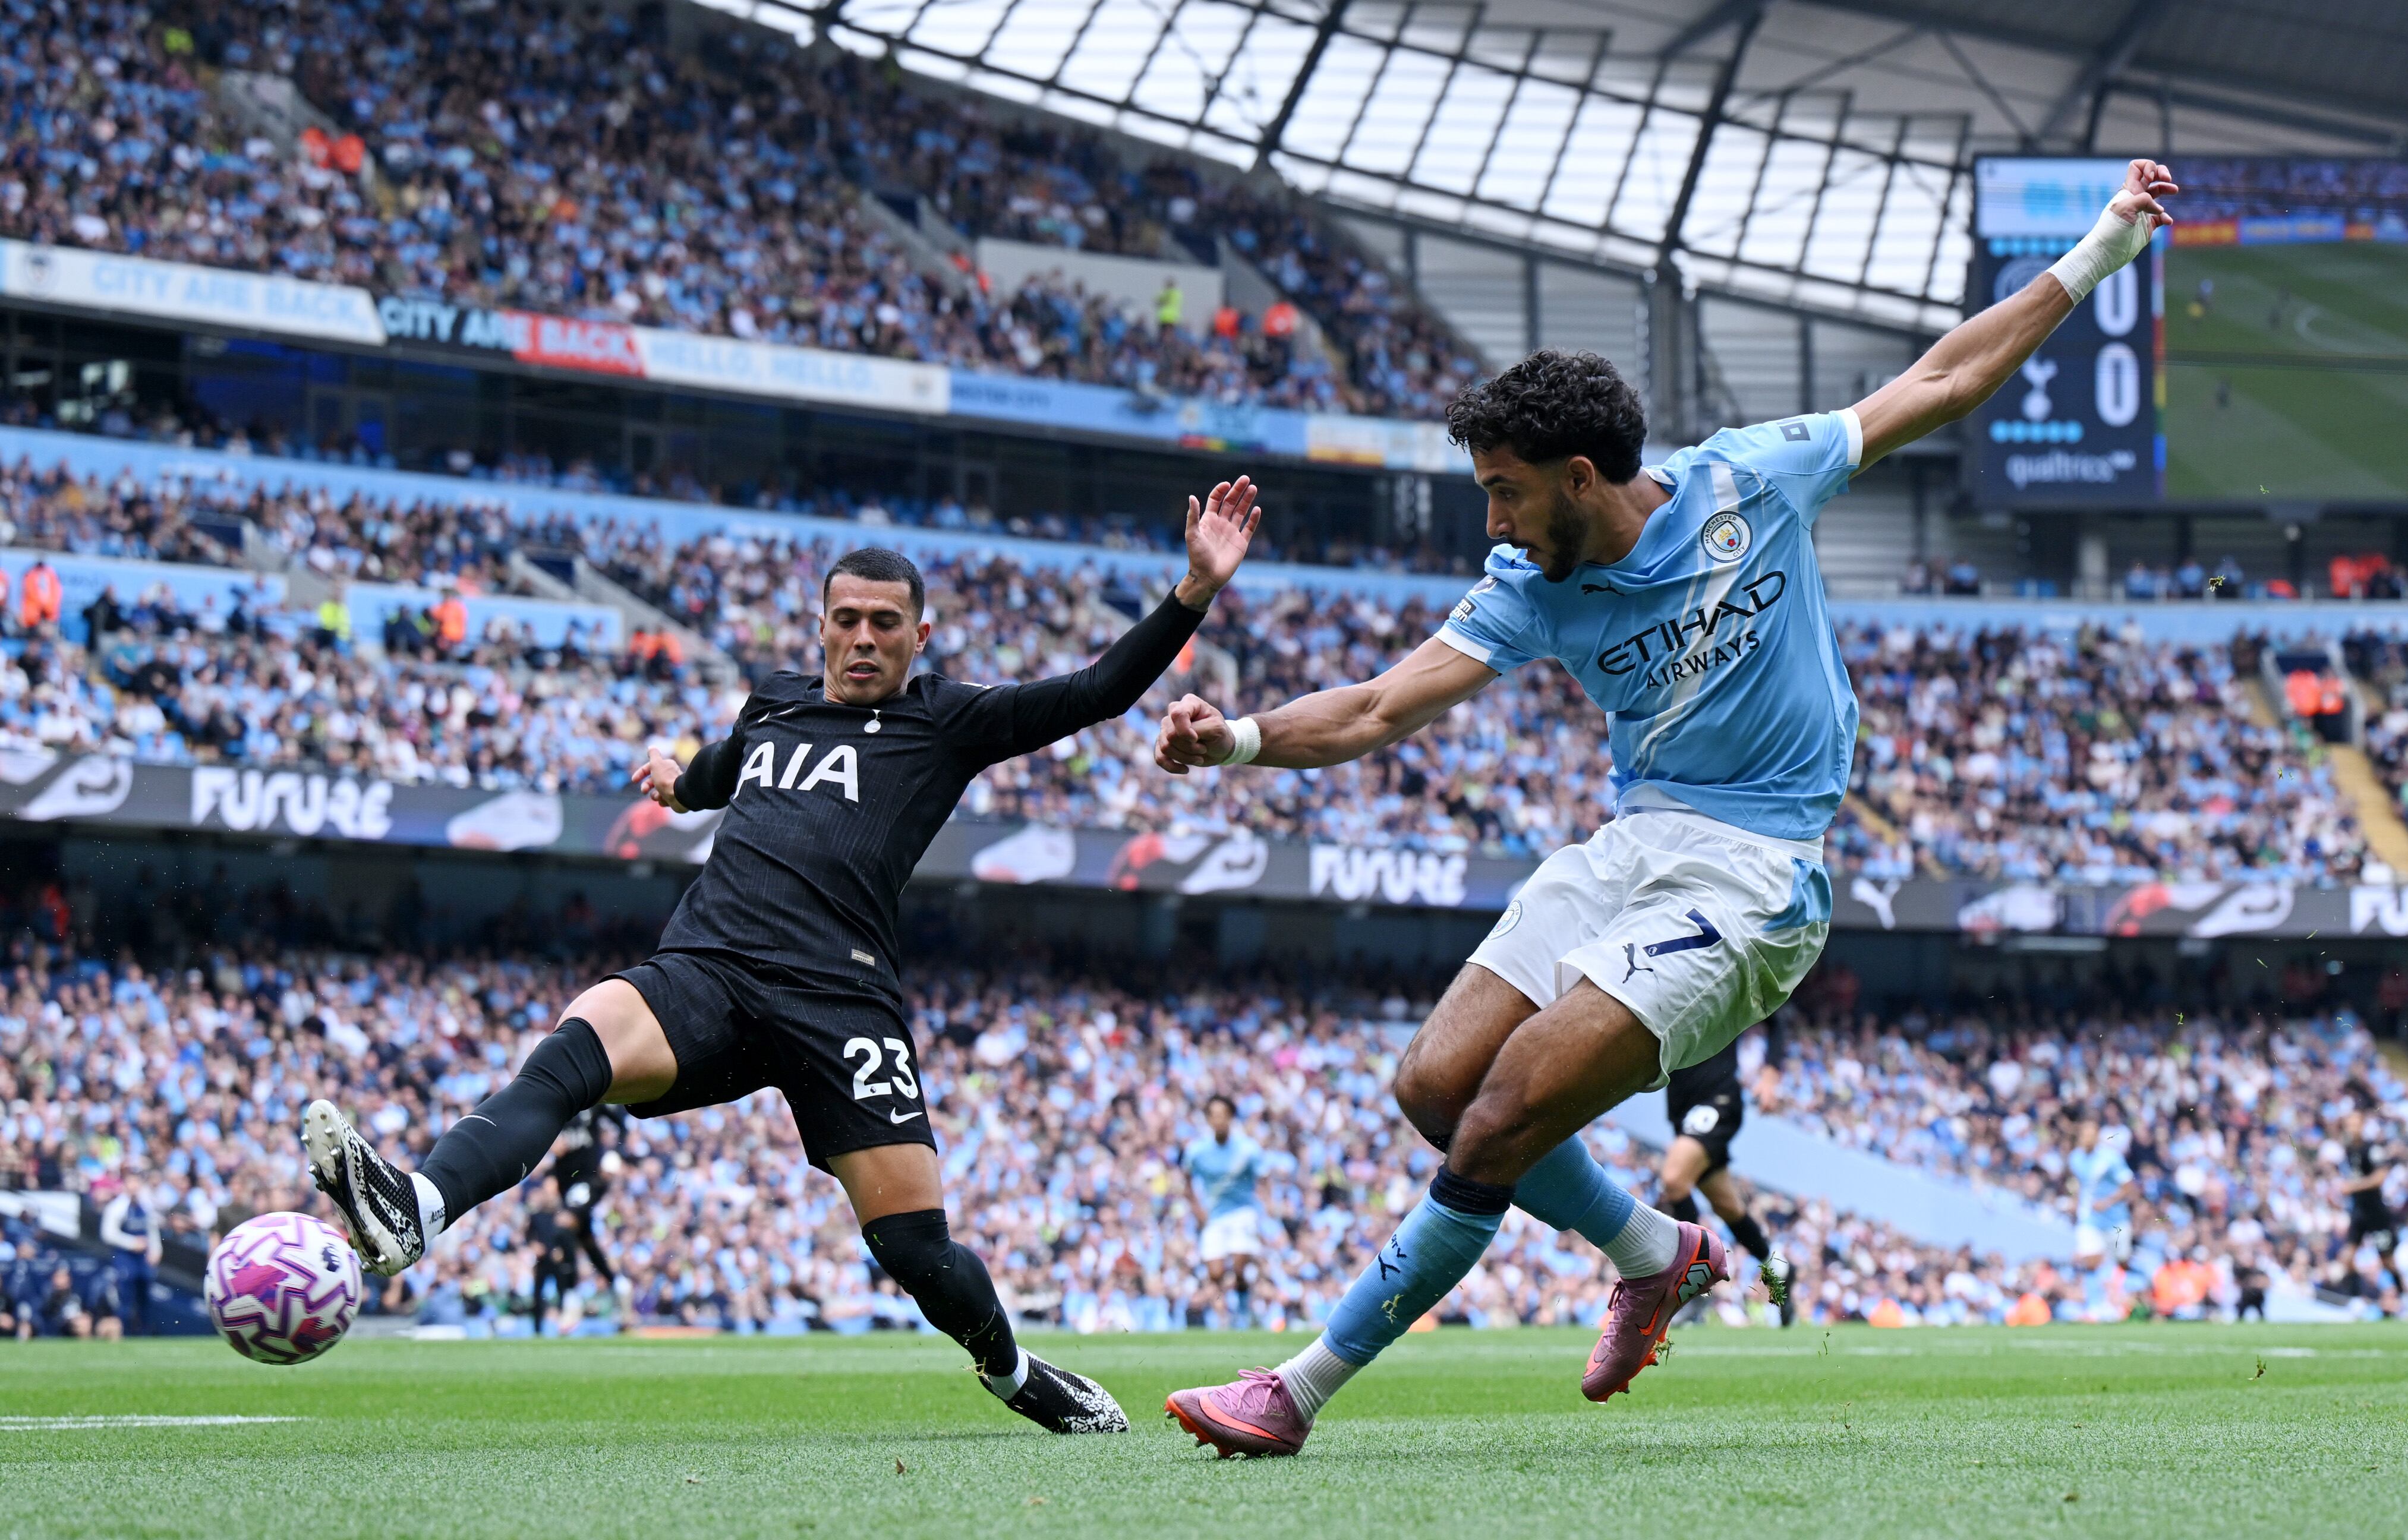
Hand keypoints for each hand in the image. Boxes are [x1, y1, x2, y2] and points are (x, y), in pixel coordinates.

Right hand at [630, 745, 686, 810]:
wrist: (680, 795)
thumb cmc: (666, 779)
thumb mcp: (656, 763)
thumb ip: (653, 755)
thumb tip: (651, 747)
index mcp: (665, 767)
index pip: (649, 769)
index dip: (640, 773)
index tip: (634, 780)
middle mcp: (669, 776)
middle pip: (651, 782)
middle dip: (645, 786)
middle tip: (644, 791)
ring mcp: (672, 787)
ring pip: (656, 792)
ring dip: (654, 795)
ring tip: (659, 796)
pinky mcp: (674, 798)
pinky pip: (663, 800)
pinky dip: (662, 801)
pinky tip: (666, 800)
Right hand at [1155, 693, 1231, 774]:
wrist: (1219, 748)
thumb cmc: (1220, 735)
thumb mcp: (1217, 729)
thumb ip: (1198, 729)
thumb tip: (1176, 737)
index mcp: (1189, 703)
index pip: (1177, 714)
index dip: (1185, 731)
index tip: (1196, 739)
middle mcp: (1174, 712)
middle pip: (1171, 735)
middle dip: (1189, 747)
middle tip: (1203, 749)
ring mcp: (1166, 728)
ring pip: (1166, 747)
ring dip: (1185, 758)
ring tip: (1199, 757)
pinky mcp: (1163, 744)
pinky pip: (1159, 758)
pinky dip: (1172, 767)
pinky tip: (1185, 769)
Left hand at [1174, 476, 1260, 608]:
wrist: (1207, 577)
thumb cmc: (1197, 556)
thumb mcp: (1192, 534)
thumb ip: (1193, 516)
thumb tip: (1192, 496)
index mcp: (1208, 520)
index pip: (1216, 500)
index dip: (1221, 491)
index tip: (1227, 485)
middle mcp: (1221, 524)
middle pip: (1230, 502)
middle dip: (1238, 490)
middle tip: (1246, 479)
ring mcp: (1232, 532)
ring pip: (1241, 512)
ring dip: (1247, 500)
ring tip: (1253, 488)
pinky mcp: (1241, 542)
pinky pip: (1249, 527)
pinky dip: (1254, 518)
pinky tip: (1257, 509)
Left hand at [2109, 157, 2177, 233]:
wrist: (2108, 252)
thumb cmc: (2112, 229)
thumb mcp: (2125, 209)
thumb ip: (2143, 200)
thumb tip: (2158, 208)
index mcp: (2128, 191)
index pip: (2137, 167)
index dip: (2148, 167)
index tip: (2151, 178)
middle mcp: (2136, 197)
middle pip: (2151, 176)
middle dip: (2162, 173)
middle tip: (2168, 179)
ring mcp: (2142, 210)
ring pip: (2158, 193)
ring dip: (2167, 189)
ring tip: (2174, 190)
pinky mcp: (2148, 225)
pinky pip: (2161, 216)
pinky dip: (2166, 217)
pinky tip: (2167, 222)